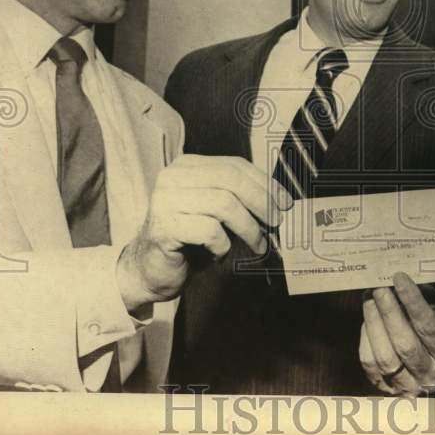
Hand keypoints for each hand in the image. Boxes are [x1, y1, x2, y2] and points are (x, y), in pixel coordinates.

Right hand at [117, 155, 291, 310]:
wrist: (149, 270)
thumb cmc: (189, 240)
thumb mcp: (216, 211)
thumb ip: (239, 198)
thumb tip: (279, 201)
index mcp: (187, 166)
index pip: (234, 165)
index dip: (264, 182)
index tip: (285, 202)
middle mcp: (173, 177)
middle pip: (230, 179)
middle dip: (262, 200)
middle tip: (277, 222)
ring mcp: (165, 201)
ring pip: (223, 203)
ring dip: (248, 228)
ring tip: (257, 244)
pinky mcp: (163, 227)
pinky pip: (209, 230)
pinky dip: (223, 245)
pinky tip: (219, 254)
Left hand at [359, 272, 434, 396]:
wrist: (427, 367)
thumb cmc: (432, 332)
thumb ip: (425, 301)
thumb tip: (402, 280)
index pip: (429, 328)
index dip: (413, 302)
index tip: (400, 279)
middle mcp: (430, 374)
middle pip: (406, 345)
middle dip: (390, 313)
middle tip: (379, 288)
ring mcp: (407, 385)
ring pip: (386, 357)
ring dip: (374, 323)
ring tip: (369, 299)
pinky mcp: (385, 388)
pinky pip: (370, 363)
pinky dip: (367, 337)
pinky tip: (368, 318)